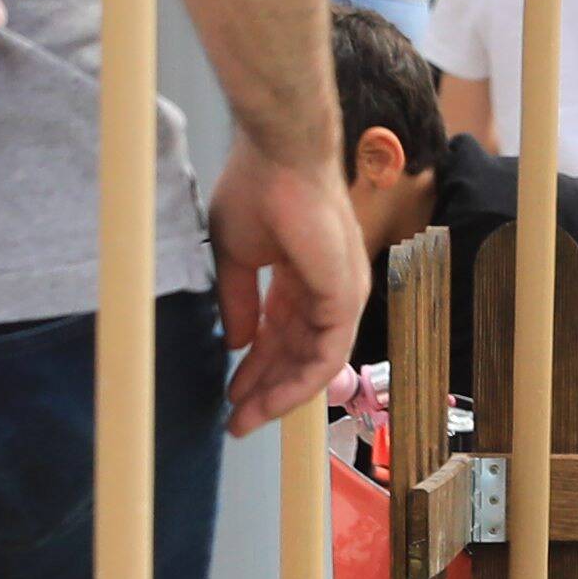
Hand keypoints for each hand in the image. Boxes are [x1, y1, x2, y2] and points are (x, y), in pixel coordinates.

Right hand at [212, 147, 365, 425]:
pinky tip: (270, 401)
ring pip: (315, 361)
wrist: (279, 158)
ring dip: (280, 394)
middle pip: (298, 353)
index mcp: (304, 277)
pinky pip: (327, 353)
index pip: (284, 334)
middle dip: (266, 388)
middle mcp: (328, 289)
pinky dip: (300, 381)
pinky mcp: (346, 296)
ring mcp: (342, 294)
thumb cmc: (258, 190)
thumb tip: (238, 341)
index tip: (231, 393)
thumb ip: (240, 300)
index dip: (257, 366)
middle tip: (236, 420)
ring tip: (245, 419)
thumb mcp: (237, 256)